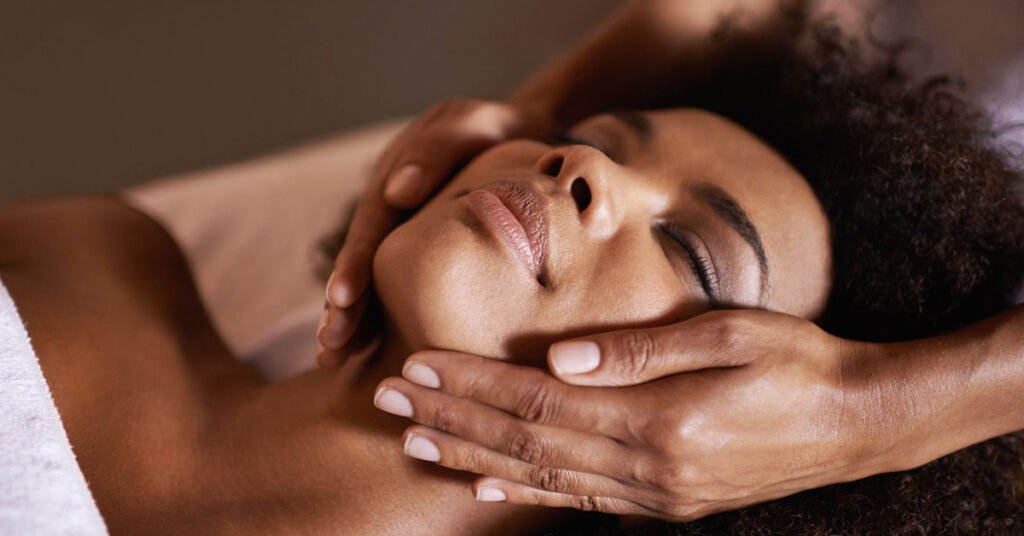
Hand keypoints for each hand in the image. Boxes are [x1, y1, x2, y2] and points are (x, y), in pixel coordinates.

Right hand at [317, 98, 555, 365]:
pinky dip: (383, 318)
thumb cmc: (499, 131)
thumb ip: (437, 151)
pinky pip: (400, 287)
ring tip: (332, 359)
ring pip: (374, 279)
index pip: (372, 225)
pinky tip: (369, 355)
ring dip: (352, 318)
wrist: (525, 135)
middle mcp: (391, 208)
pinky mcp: (423, 253)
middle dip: (343, 304)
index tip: (344, 298)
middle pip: (363, 260)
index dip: (355, 262)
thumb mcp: (473, 124)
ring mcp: (405, 232)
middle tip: (331, 345)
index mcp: (396, 177)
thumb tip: (396, 191)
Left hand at [373, 310, 892, 520]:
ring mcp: (655, 493)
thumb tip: (559, 354)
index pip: (538, 399)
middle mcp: (648, 466)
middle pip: (526, 441)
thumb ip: (641, 350)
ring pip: (542, 476)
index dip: (471, 383)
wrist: (857, 423)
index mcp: (659, 419)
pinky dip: (528, 492)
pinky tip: (486, 485)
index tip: (414, 364)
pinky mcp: (666, 502)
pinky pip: (581, 501)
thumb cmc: (796, 362)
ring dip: (473, 456)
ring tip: (415, 440)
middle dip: (451, 419)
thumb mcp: (729, 335)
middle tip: (386, 399)